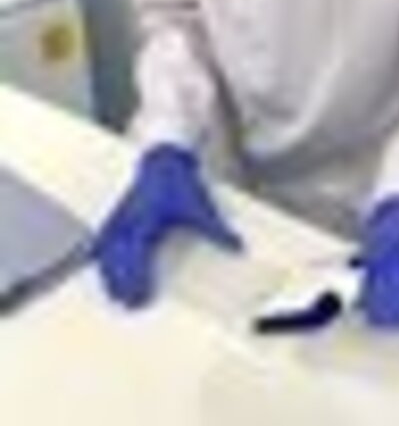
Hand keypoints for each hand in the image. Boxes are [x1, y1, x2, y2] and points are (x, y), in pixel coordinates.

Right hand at [94, 144, 243, 307]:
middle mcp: (128, 224)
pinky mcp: (117, 214)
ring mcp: (119, 219)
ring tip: (114, 295)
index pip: (136, 261)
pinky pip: (103, 239)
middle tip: (128, 305)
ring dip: (108, 274)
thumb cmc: (178, 182)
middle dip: (121, 285)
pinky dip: (100, 254)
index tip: (143, 299)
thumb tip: (237, 246)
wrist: (163, 158)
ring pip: (107, 253)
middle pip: (117, 262)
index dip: (138, 283)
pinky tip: (96, 263)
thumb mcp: (199, 207)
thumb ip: (217, 230)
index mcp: (146, 225)